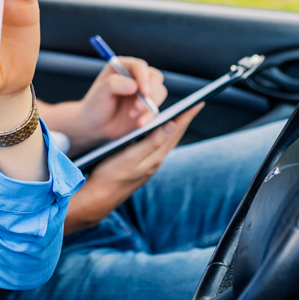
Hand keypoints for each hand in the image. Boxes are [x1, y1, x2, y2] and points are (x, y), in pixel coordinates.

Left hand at [47, 57, 166, 155]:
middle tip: (137, 107)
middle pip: (154, 77)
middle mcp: (135, 76)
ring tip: (131, 115)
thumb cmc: (95, 105)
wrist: (96, 125)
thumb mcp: (100, 93)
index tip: (144, 92)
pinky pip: (156, 108)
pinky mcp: (147, 105)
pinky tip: (139, 123)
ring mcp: (143, 90)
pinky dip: (150, 116)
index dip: (144, 78)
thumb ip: (113, 85)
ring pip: (159, 92)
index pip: (139, 66)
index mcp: (122, 66)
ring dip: (148, 105)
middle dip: (150, 93)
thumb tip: (134, 85)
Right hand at [65, 103, 202, 232]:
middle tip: (194, 105)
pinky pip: (158, 145)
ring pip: (167, 140)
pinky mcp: (142, 165)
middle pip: (174, 135)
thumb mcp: (131, 157)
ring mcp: (149, 164)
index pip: (175, 131)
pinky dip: (162, 134)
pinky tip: (158, 132)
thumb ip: (151, 142)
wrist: (100, 197)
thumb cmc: (111, 176)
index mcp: (155, 156)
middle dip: (184, 119)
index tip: (198, 102)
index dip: (187, 115)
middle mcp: (156, 160)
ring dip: (174, 126)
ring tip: (180, 115)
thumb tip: (171, 125)